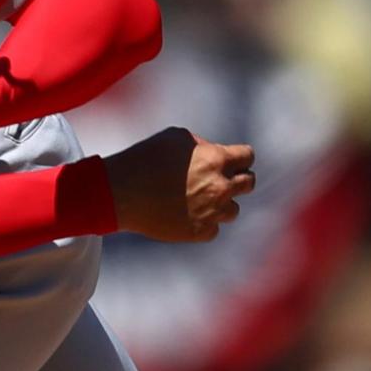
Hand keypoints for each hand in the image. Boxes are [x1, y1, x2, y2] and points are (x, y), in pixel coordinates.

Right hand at [103, 127, 255, 241]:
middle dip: (238, 178)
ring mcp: (212, 212)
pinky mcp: (199, 232)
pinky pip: (214, 228)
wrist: (121, 193)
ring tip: (201, 198)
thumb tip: (213, 155)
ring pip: (233, 210)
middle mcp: (220, 187)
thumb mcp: (175, 137)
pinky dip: (205, 221)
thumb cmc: (145, 159)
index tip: (232, 159)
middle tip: (222, 178)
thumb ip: (202, 145)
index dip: (240, 155)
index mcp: (216, 160)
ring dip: (222, 202)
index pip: (248, 156)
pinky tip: (188, 213)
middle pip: (248, 183)